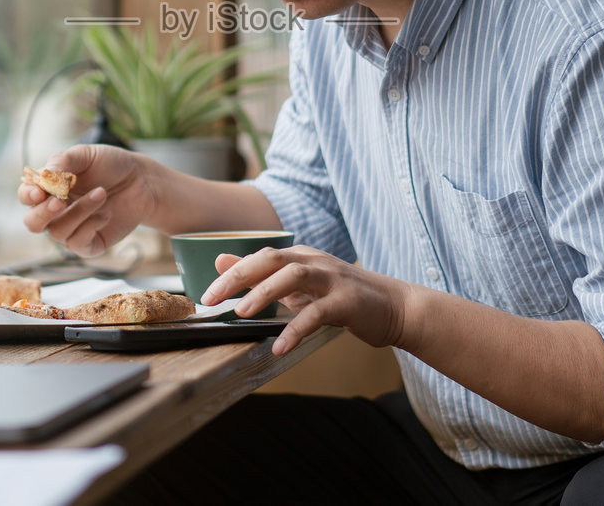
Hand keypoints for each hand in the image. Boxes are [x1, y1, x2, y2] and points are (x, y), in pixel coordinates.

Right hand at [19, 144, 158, 256]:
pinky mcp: (89, 244)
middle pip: (33, 222)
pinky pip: (78, 243)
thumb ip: (64, 160)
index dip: (28, 195)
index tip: (40, 191)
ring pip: (58, 231)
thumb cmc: (111, 165)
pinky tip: (106, 213)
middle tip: (60, 202)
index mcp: (50, 188)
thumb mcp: (87, 155)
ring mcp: (71, 229)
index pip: (27, 196)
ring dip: (80, 211)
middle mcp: (56, 212)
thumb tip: (45, 172)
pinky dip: (91, 226)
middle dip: (43, 213)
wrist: (142, 181)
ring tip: (102, 193)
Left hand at [201, 245, 408, 356]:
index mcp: (302, 257)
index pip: (261, 257)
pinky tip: (280, 347)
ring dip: (264, 294)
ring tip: (241, 313)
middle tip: (213, 299)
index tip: (206, 294)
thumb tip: (222, 262)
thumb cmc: (345, 298)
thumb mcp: (302, 284)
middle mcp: (315, 262)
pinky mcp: (348, 302)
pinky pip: (317, 313)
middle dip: (238, 276)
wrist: (396, 307)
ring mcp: (333, 279)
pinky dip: (296, 329)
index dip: (232, 272)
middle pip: (271, 258)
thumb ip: (264, 275)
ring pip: (293, 276)